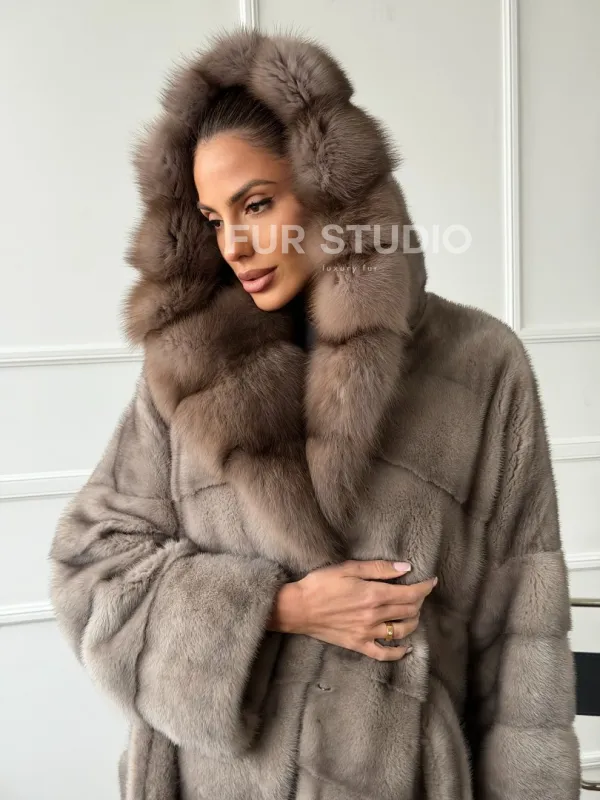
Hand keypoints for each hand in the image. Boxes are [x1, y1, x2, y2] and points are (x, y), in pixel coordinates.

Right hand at [279, 559, 436, 660]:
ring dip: (413, 622)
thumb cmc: (320, 584)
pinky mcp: (358, 645)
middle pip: (409, 611)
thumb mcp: (349, 568)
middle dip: (419, 601)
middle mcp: (374, 616)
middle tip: (418, 593)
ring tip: (412, 613)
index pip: (410, 593)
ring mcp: (367, 633)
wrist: (298, 608)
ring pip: (402, 631)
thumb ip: (379, 569)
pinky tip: (405, 647)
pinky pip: (384, 653)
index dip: (425, 587)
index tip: (432, 581)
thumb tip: (406, 568)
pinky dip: (399, 652)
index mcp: (374, 594)